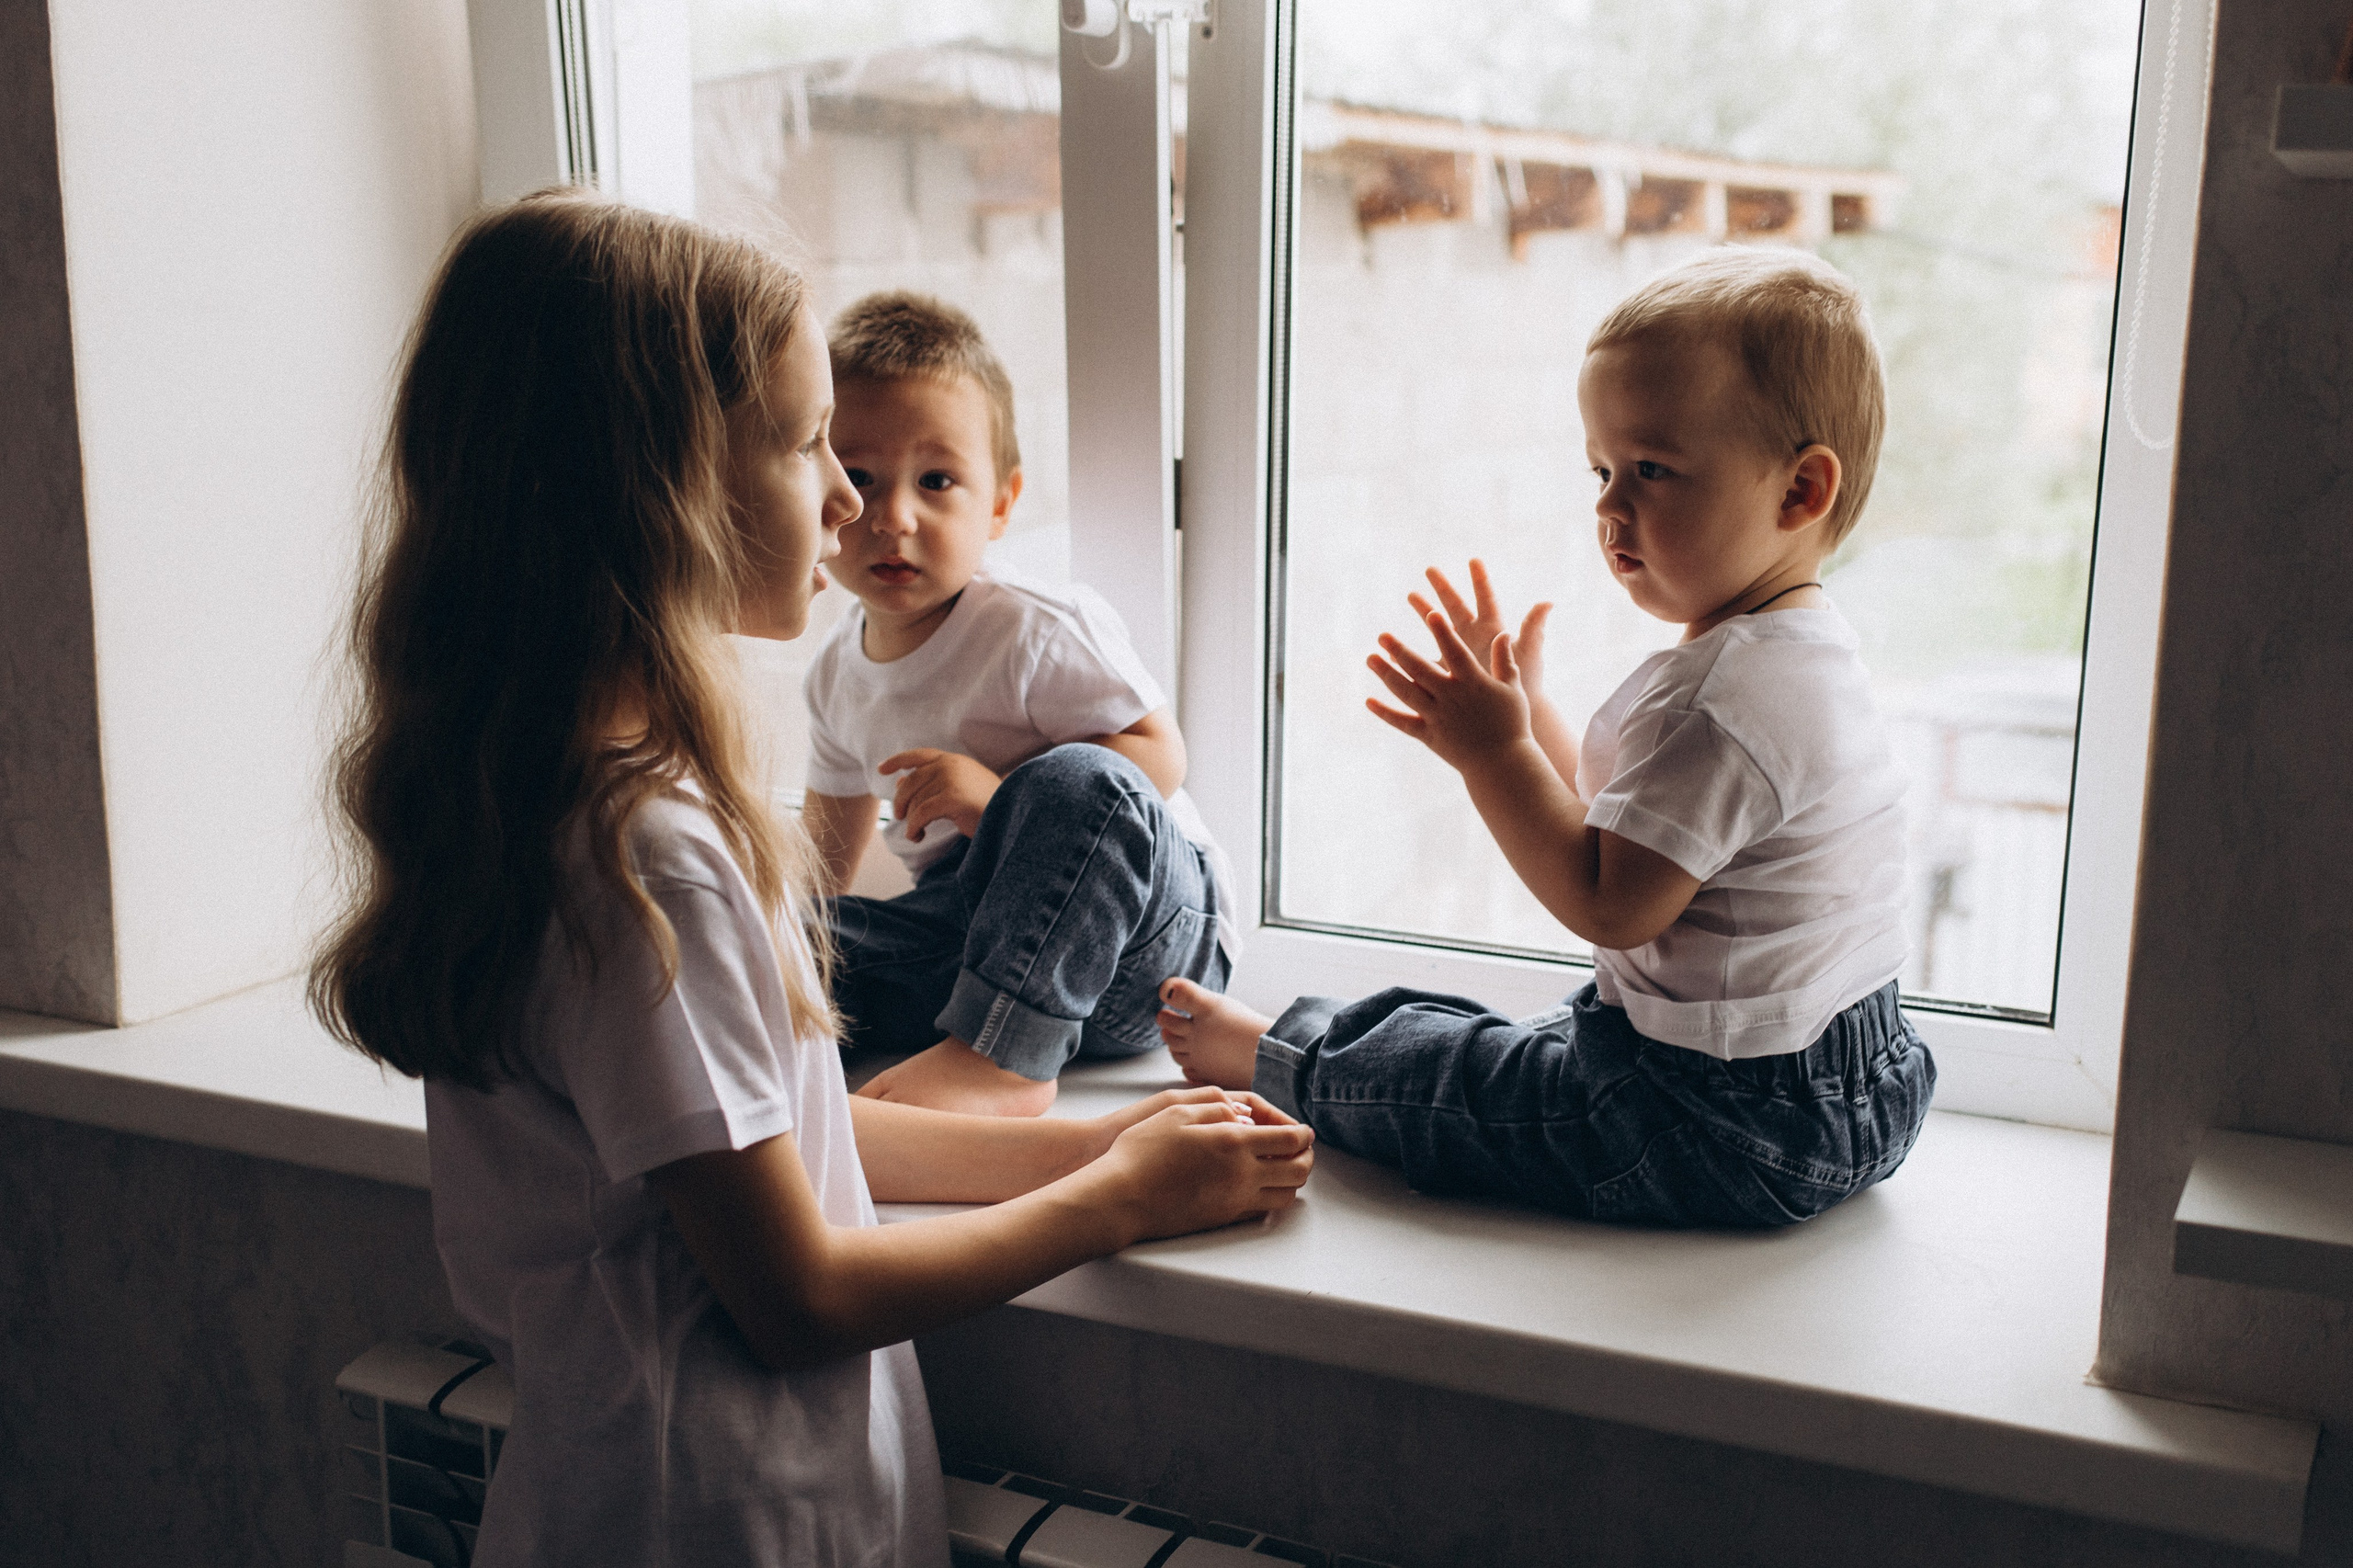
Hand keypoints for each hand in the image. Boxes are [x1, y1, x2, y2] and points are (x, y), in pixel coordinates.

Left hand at [879, 749, 1000, 840]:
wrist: (1013, 814)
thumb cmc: (988, 806)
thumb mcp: (958, 789)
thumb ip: (932, 783)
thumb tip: (900, 781)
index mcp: (953, 760)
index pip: (919, 755)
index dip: (898, 760)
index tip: (881, 769)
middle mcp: (950, 764)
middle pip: (910, 782)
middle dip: (901, 801)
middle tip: (900, 817)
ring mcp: (952, 779)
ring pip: (915, 801)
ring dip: (910, 821)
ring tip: (915, 834)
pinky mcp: (953, 797)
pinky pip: (921, 814)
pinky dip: (914, 828)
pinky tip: (917, 836)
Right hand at [1083, 1099, 1313, 1242]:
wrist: (1120, 1197)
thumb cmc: (1141, 1151)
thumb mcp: (1175, 1110)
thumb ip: (1215, 1108)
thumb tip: (1245, 1115)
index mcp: (1234, 1142)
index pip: (1290, 1140)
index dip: (1304, 1134)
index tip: (1305, 1132)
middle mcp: (1242, 1174)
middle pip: (1297, 1171)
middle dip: (1307, 1158)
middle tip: (1303, 1150)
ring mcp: (1235, 1200)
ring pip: (1285, 1195)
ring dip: (1292, 1180)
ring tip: (1284, 1168)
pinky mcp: (1223, 1218)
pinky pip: (1262, 1211)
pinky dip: (1272, 1197)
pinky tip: (1260, 1186)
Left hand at [1366, 606, 1534, 771]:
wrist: (1502, 764)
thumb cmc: (1511, 724)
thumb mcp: (1512, 689)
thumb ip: (1505, 660)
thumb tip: (1502, 633)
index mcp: (1474, 683)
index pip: (1455, 652)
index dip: (1443, 632)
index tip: (1431, 614)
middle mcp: (1452, 697)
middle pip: (1420, 670)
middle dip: (1400, 651)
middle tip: (1382, 636)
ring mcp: (1438, 717)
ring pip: (1406, 692)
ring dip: (1386, 674)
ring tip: (1370, 658)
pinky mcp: (1429, 735)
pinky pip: (1403, 722)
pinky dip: (1385, 713)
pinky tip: (1369, 701)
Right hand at [1410, 560, 1552, 702]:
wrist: (1513, 715)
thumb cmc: (1527, 684)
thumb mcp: (1529, 653)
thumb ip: (1533, 627)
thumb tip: (1548, 602)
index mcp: (1493, 630)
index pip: (1486, 600)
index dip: (1480, 581)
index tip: (1474, 560)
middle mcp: (1475, 638)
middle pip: (1456, 607)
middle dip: (1443, 588)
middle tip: (1430, 570)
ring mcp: (1460, 653)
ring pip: (1439, 627)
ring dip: (1425, 611)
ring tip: (1411, 594)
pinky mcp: (1448, 671)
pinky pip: (1428, 656)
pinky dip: (1415, 649)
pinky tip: (1398, 643)